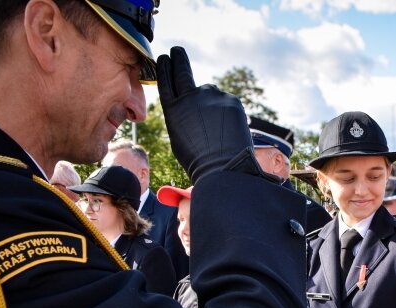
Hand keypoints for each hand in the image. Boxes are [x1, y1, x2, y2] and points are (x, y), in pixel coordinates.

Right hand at [156, 47, 254, 181]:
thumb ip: (183, 113)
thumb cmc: (198, 159)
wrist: (223, 168)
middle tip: (177, 50)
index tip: (165, 57)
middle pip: (182, 69)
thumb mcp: (180, 135)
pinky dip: (227, 111)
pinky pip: (227, 102)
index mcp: (172, 109)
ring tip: (216, 128)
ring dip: (212, 103)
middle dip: (178, 57)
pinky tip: (228, 129)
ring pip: (210, 92)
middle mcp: (189, 97)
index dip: (165, 67)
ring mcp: (211, 97)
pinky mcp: (231, 100)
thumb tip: (191, 103)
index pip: (165, 79)